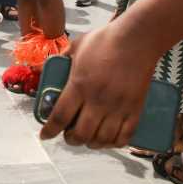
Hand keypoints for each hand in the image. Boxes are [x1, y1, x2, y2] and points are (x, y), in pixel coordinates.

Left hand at [39, 23, 159, 147]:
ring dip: (92, 144)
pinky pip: (124, 136)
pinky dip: (114, 143)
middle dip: (71, 139)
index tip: (45, 135)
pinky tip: (108, 139)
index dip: (49, 130)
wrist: (137, 39)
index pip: (60, 117)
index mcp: (79, 85)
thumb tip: (48, 65)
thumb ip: (62, 58)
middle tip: (69, 136)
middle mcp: (97, 100)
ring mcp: (118, 106)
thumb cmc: (106, 40)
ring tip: (88, 139)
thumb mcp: (77, 46)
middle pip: (81, 134)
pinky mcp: (135, 109)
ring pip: (102, 139)